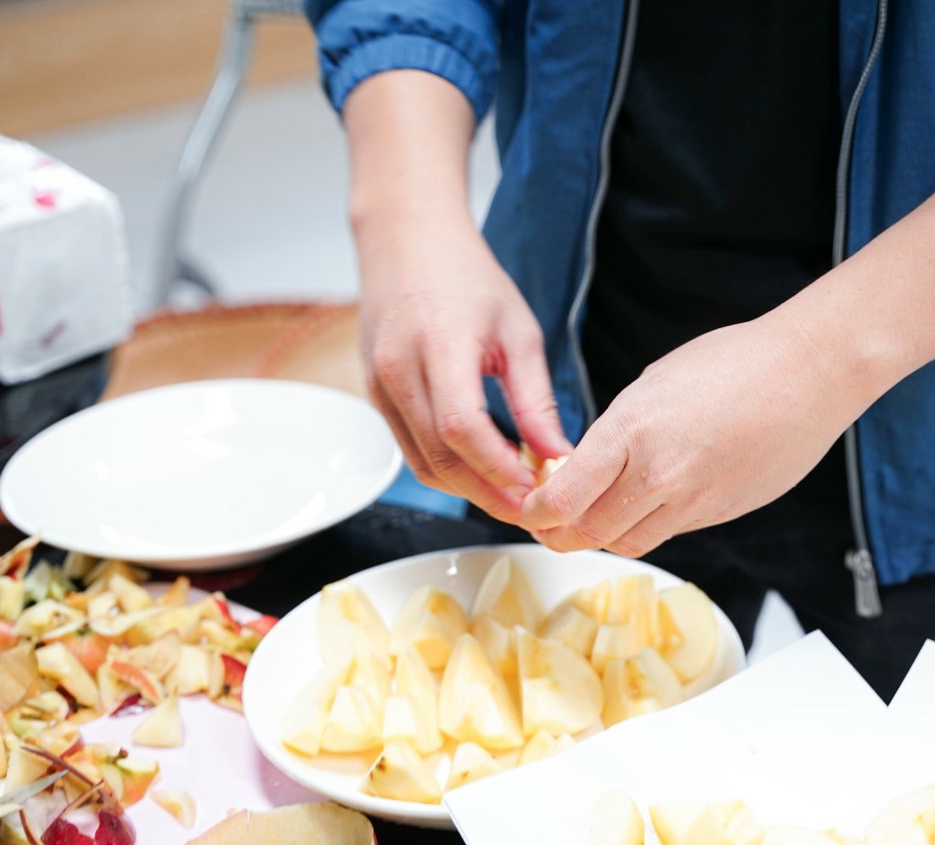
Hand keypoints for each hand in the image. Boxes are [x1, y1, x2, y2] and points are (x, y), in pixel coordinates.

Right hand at [355, 216, 571, 523]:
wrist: (407, 243)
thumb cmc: (466, 278)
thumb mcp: (518, 333)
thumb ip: (535, 400)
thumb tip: (557, 455)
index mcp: (438, 346)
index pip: (463, 428)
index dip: (500, 468)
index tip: (537, 488)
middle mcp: (398, 371)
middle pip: (441, 458)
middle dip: (489, 494)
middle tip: (533, 511)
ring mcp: (380, 387)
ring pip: (423, 464)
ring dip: (469, 490)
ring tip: (514, 498)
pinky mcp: (377, 398)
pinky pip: (411, 450)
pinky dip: (449, 471)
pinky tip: (484, 473)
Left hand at [518, 314, 874, 556]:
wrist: (809, 373)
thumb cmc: (735, 361)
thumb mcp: (653, 382)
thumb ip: (616, 431)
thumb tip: (587, 465)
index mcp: (633, 431)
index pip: (564, 499)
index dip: (536, 513)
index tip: (531, 509)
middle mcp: (661, 475)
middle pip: (591, 533)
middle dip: (561, 534)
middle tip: (550, 524)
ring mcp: (696, 500)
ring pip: (630, 542)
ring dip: (605, 535)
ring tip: (596, 516)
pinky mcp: (723, 512)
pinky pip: (671, 531)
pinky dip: (650, 523)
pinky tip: (650, 500)